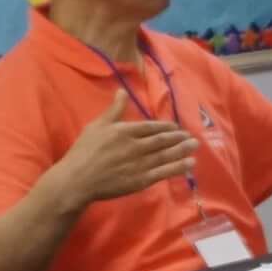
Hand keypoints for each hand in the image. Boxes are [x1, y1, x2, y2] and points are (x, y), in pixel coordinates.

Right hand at [52, 95, 197, 203]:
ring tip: (194, 145)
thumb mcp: (96, 126)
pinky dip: (177, 167)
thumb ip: (113, 110)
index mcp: (125, 131)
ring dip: (182, 150)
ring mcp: (139, 164)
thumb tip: (122, 90)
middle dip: (179, 138)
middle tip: (192, 136)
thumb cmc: (83, 152)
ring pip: (166, 155)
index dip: (166, 127)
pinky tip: (189, 164)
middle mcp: (136, 146)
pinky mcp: (140, 180)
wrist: (77, 180)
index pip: (151, 127)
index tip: (176, 127)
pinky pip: (163, 172)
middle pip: (162, 140)